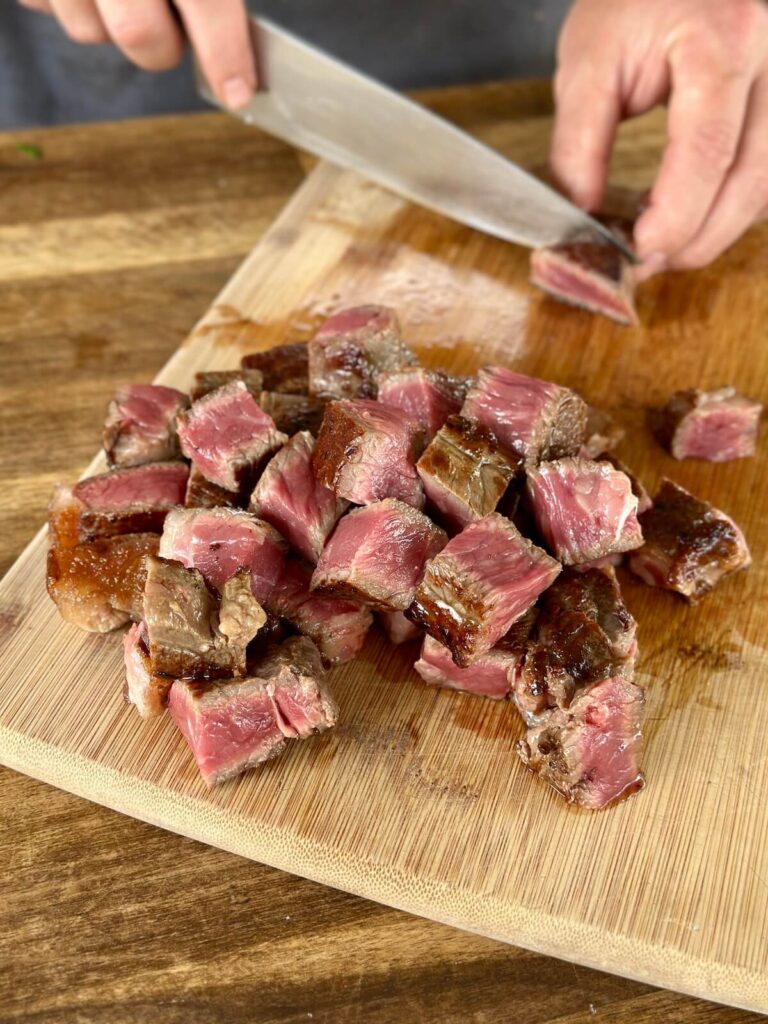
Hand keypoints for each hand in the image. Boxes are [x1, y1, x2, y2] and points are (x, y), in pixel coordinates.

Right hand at [18, 0, 256, 109]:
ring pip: (87, 30)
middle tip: (169, 27)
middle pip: (140, 34)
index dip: (226, 54)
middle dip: (161, 47)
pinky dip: (65, 2)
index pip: (207, 2)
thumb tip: (239, 51)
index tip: (239, 93)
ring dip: (108, 23)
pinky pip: (41, 4)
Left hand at [550, 0, 767, 277]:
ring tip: (669, 244)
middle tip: (652, 262)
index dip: (677, 213)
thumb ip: (580, 141)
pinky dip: (735, 202)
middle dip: (702, 235)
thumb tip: (582, 213)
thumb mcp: (589, 61)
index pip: (708, 147)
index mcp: (722, 40)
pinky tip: (697, 215)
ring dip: (722, 226)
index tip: (640, 250)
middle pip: (754, 174)